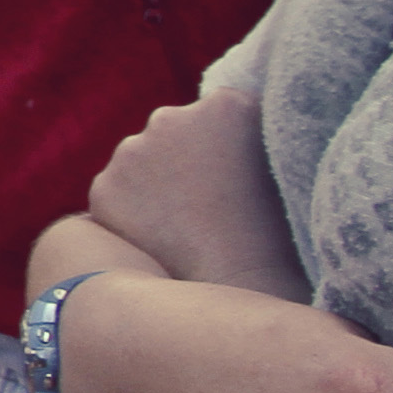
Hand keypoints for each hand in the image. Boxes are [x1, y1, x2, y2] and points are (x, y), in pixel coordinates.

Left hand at [88, 95, 302, 299]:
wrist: (239, 287)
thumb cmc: (279, 235)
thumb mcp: (288, 168)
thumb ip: (257, 135)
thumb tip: (241, 132)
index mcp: (226, 106)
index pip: (219, 113)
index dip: (226, 146)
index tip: (234, 175)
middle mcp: (171, 117)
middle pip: (173, 132)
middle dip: (184, 159)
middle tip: (207, 204)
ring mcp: (131, 152)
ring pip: (139, 163)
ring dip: (154, 185)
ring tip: (185, 227)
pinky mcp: (104, 188)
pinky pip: (116, 195)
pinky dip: (131, 213)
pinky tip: (158, 240)